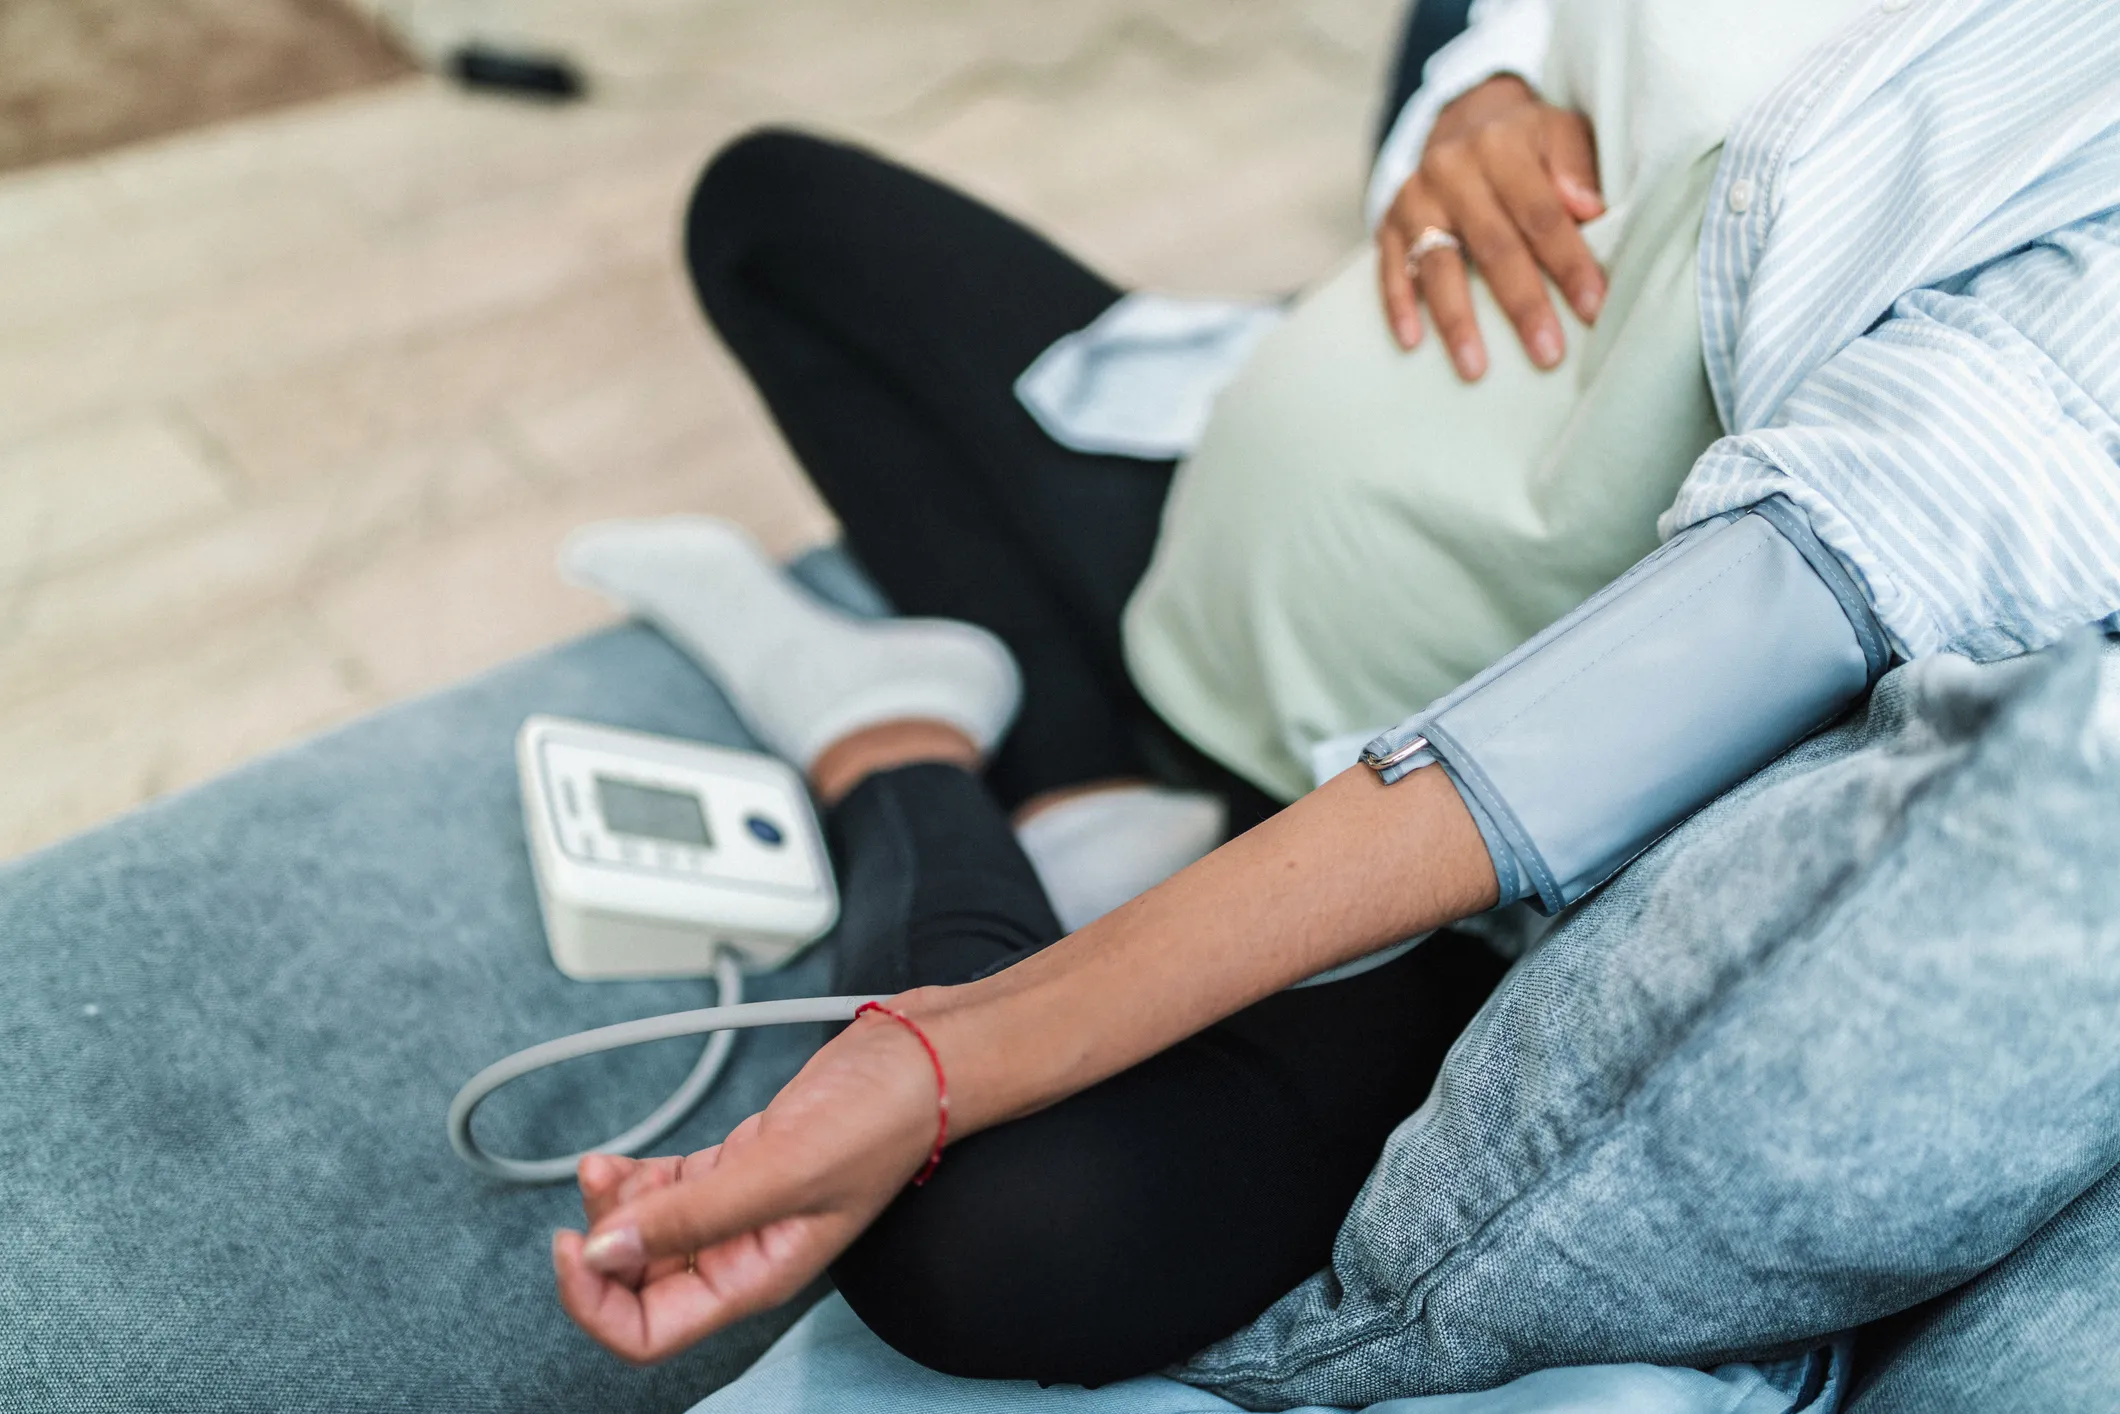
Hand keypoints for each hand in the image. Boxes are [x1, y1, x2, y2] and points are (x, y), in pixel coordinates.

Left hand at [551, 1013, 942, 1363]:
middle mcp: (742, 1255)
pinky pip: (665, 1192)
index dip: (597, 1304)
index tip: (572, 1246)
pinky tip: (624, 1158)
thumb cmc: (880, 1119)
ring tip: (609, 1164)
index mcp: (756, 1279)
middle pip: (638, 1285)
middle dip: (602, 1241)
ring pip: (646, 1233)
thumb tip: (602, 1252)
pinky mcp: (738, 1167)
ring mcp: (739, 1210)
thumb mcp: (783, 1170)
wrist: (924, 1059)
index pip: (650, 1334)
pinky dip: (634, 1179)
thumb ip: (693, 1215)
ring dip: (615, 1205)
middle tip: (598, 1186)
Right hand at [1378, 75, 1605, 379]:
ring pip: (1439, 265)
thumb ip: (1576, 167)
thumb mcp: (1559, 134)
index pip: (1541, 214)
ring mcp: (1415, 199)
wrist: (1462, 122)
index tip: (1593, 308)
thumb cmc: (1526, 143)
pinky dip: (1399, 306)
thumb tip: (1590, 208)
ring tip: (1475, 369)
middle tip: (1546, 354)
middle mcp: (1453, 169)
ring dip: (1457, 321)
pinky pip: (1390, 269)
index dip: (1569, 263)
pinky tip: (1411, 343)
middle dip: (1522, 304)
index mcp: (1502, 146)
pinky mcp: (1388, 224)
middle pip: (1493, 246)